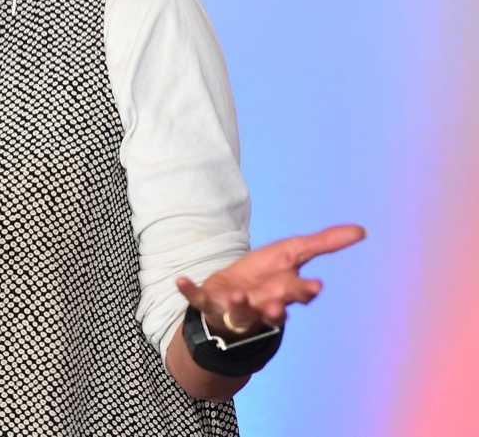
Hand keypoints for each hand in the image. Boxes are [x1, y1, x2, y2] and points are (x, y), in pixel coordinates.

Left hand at [177, 223, 365, 337]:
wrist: (234, 297)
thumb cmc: (268, 275)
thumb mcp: (294, 254)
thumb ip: (324, 244)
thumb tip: (362, 230)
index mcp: (283, 292)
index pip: (297, 292)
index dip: (304, 290)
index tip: (314, 286)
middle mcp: (261, 304)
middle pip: (271, 307)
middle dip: (276, 306)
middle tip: (279, 305)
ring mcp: (233, 306)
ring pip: (239, 310)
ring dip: (239, 304)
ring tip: (237, 296)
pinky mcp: (208, 302)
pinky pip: (197, 299)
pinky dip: (189, 291)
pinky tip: (180, 281)